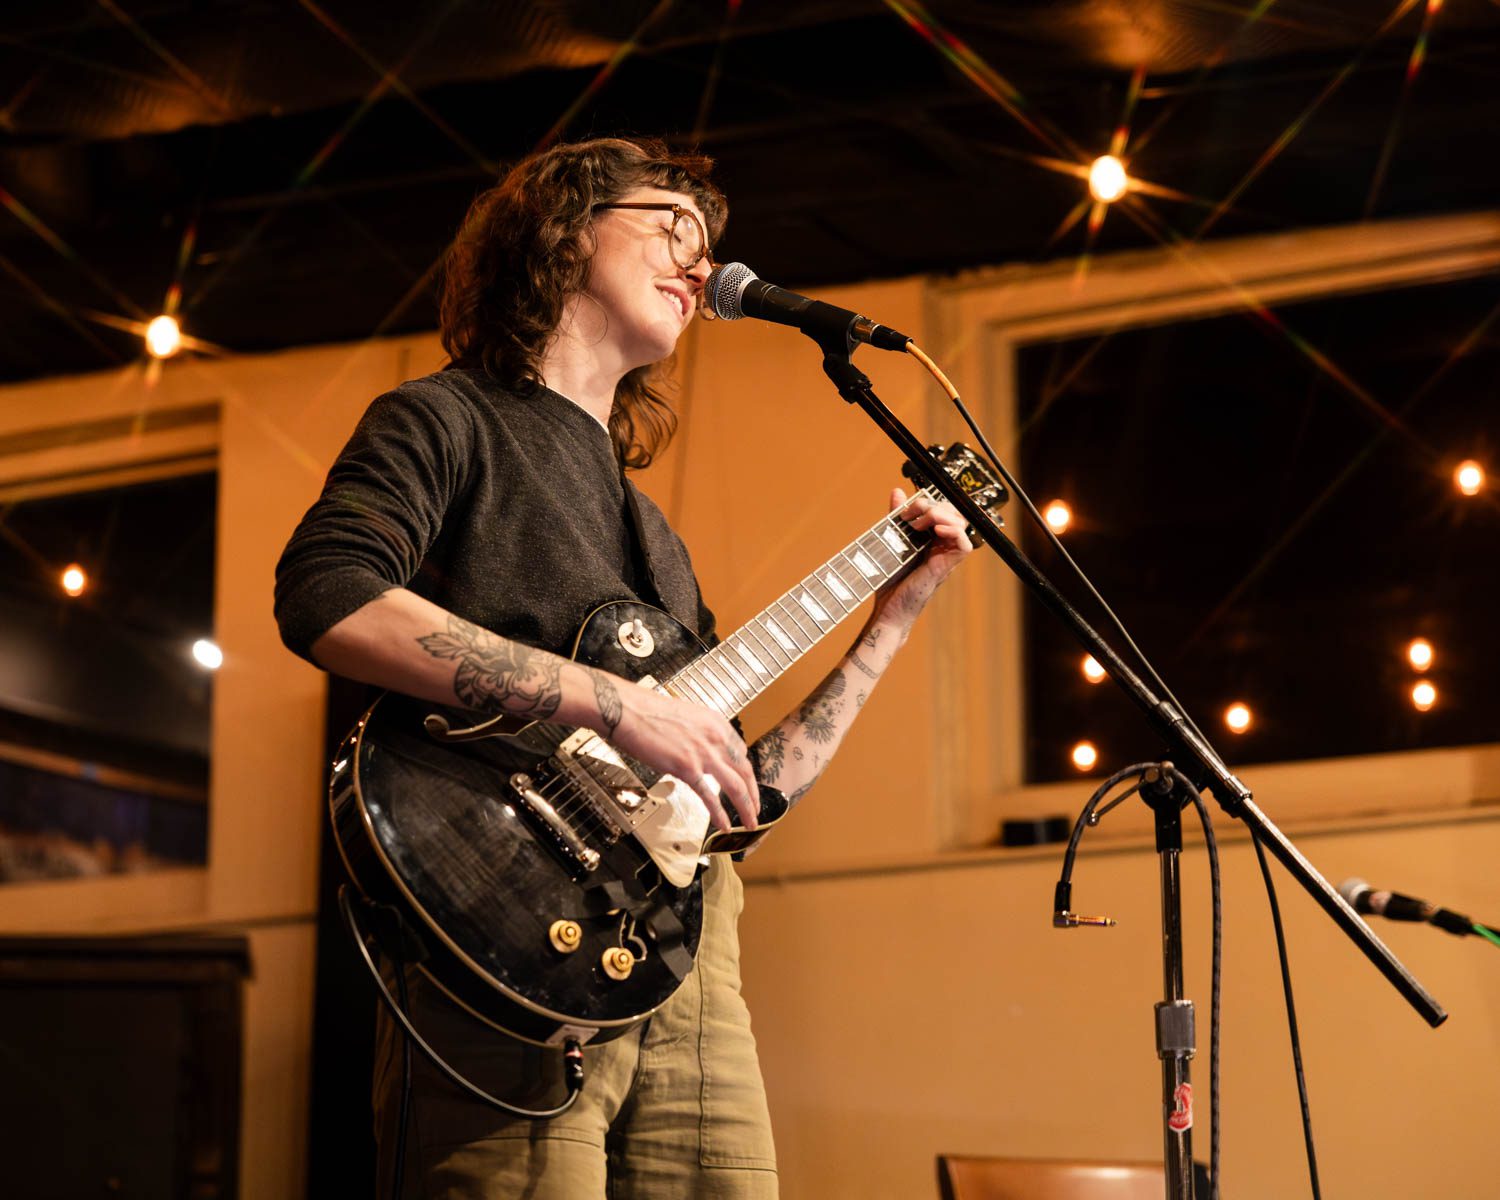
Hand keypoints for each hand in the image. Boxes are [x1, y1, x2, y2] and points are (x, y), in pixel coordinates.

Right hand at [604, 680, 759, 833]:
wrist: (628, 710)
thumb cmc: (648, 711)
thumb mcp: (687, 716)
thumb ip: (700, 734)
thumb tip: (702, 749)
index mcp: (716, 723)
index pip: (741, 753)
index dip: (746, 773)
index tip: (748, 784)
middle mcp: (715, 737)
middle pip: (745, 771)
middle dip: (753, 794)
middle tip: (756, 809)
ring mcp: (703, 753)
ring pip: (736, 786)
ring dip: (746, 807)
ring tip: (749, 822)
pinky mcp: (687, 768)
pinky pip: (709, 796)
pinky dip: (719, 814)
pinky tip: (724, 825)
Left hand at [872, 488, 972, 627]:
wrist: (887, 605)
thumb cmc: (890, 577)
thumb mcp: (890, 539)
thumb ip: (896, 516)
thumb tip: (898, 491)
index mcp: (930, 536)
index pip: (942, 509)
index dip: (927, 502)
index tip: (905, 509)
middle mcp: (941, 544)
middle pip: (953, 512)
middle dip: (933, 505)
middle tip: (911, 515)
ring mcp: (946, 555)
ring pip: (961, 523)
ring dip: (940, 516)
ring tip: (918, 525)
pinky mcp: (947, 566)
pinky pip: (965, 544)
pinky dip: (954, 531)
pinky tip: (936, 530)